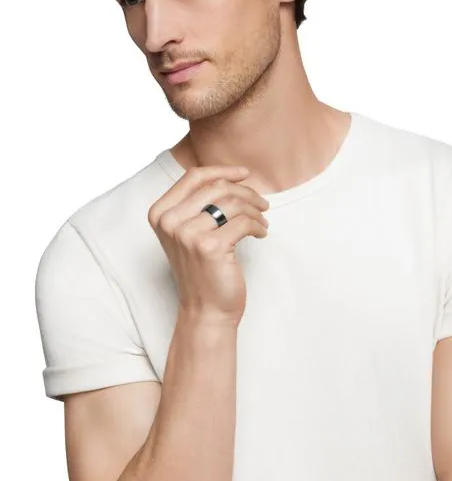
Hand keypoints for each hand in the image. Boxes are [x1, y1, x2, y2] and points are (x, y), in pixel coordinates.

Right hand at [148, 165, 269, 326]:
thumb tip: (232, 176)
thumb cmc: (202, 269)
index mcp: (160, 213)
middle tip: (262, 205)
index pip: (194, 176)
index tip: (245, 174)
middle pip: (217, 187)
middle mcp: (169, 221)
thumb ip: (199, 204)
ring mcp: (188, 234)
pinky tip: (261, 233)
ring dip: (255, 210)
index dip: (223, 171)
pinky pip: (244, 222)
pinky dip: (258, 225)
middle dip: (247, 193)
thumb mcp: (189, 232)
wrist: (205, 309)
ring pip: (233, 203)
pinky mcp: (210, 247)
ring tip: (262, 221)